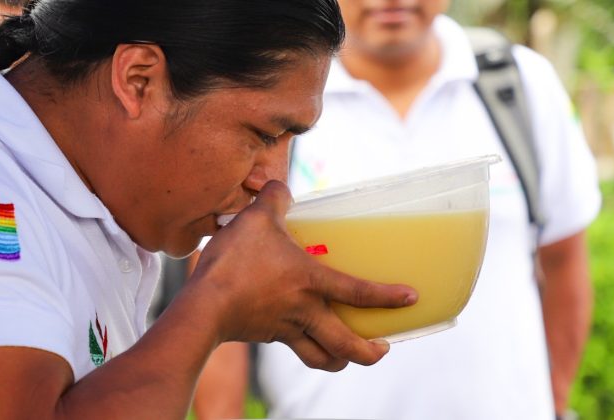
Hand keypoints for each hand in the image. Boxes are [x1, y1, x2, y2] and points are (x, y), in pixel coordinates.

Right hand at [184, 181, 417, 371]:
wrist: (203, 306)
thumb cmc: (234, 262)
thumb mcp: (256, 219)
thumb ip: (274, 198)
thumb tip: (280, 186)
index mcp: (311, 282)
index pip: (358, 292)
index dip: (387, 297)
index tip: (411, 299)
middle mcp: (304, 311)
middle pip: (345, 345)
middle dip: (368, 353)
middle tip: (382, 349)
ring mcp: (285, 328)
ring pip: (321, 357)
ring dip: (339, 360)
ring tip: (347, 355)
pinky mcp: (266, 336)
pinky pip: (294, 348)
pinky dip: (307, 349)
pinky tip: (302, 337)